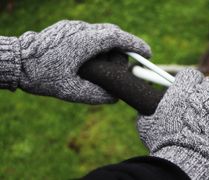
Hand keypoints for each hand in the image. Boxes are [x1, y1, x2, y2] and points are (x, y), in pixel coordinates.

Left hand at [17, 20, 150, 103]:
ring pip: (102, 31)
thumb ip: (96, 96)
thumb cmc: (41, 76)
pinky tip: (93, 57)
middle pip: (113, 32)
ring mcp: (74, 26)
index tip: (148, 54)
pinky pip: (91, 32)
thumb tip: (115, 97)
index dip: (136, 45)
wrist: (16, 62)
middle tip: (127, 64)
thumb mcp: (70, 91)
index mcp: (84, 42)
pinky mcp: (68, 27)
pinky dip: (100, 42)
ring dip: (111, 45)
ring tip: (106, 64)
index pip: (118, 38)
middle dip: (125, 46)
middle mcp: (81, 30)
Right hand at [137, 69, 208, 178]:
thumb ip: (148, 115)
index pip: (192, 75)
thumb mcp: (148, 127)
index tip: (191, 92)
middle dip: (208, 94)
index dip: (191, 84)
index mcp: (184, 89)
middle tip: (204, 109)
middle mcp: (206, 92)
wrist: (190, 163)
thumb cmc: (167, 146)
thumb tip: (146, 114)